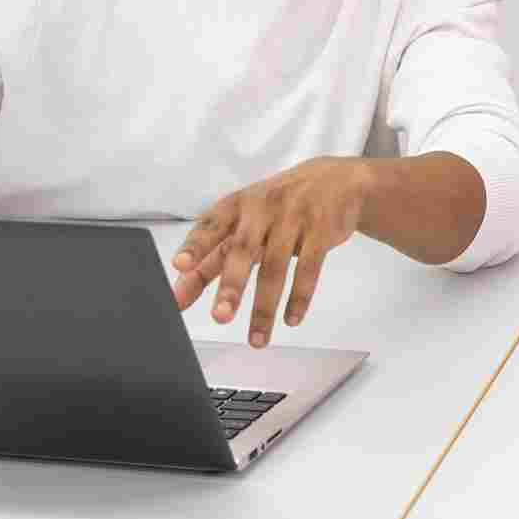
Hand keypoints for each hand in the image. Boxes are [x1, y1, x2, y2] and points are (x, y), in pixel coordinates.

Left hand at [171, 158, 371, 346]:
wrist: (338, 180)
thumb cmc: (281, 205)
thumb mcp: (245, 221)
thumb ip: (213, 255)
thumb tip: (179, 290)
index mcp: (238, 205)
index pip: (211, 225)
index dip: (195, 245)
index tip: (180, 266)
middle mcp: (263, 208)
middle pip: (244, 250)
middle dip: (232, 286)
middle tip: (220, 317)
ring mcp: (294, 218)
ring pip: (276, 267)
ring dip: (265, 307)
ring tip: (257, 338)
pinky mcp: (322, 230)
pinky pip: (309, 268)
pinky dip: (299, 297)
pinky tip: (291, 318)